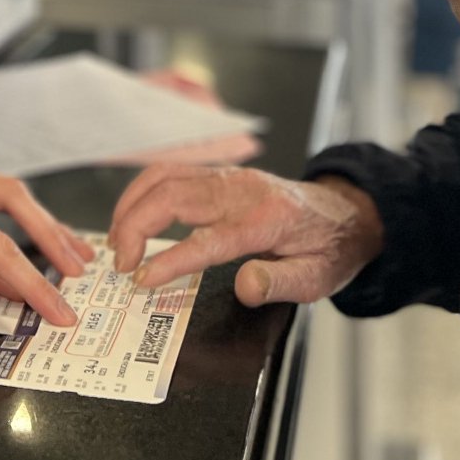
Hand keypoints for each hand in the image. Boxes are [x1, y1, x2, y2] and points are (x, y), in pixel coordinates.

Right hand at [108, 166, 382, 306]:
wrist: (344, 213)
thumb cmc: (327, 249)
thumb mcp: (317, 278)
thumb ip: (280, 283)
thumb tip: (244, 288)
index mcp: (265, 220)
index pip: (208, 239)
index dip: (169, 259)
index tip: (141, 279)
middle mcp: (240, 190)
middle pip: (173, 196)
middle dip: (135, 226)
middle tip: (119, 263)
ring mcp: (226, 176)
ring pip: (165, 176)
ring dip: (132, 204)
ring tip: (115, 240)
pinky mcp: (217, 173)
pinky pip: (170, 171)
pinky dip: (142, 190)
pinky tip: (130, 213)